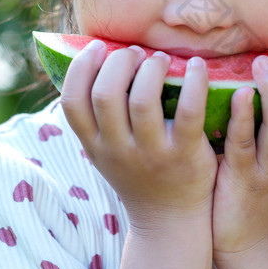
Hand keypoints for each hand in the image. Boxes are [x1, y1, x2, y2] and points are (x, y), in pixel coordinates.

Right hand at [60, 41, 217, 230]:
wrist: (170, 221)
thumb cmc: (138, 172)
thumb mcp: (105, 152)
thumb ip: (97, 117)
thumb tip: (97, 59)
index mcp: (95, 146)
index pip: (72, 102)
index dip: (81, 67)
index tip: (98, 47)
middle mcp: (118, 150)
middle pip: (105, 94)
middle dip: (119, 63)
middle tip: (135, 53)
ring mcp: (152, 154)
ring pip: (144, 100)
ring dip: (151, 69)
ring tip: (159, 60)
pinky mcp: (186, 155)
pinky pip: (190, 110)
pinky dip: (194, 81)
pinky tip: (195, 65)